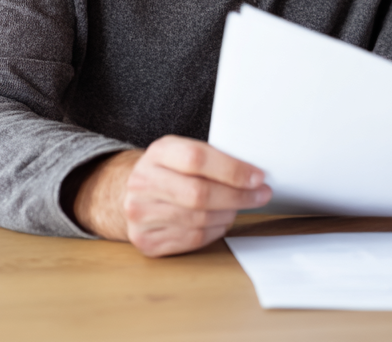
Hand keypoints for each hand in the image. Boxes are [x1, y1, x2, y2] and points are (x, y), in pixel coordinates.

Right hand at [73, 135, 271, 256]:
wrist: (131, 193)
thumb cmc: (171, 169)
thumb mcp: (185, 151)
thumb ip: (213, 157)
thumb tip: (253, 173)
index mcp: (158, 152)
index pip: (197, 159)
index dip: (232, 170)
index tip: (258, 177)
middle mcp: (143, 183)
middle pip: (199, 194)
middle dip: (237, 196)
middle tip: (261, 195)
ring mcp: (140, 214)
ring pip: (198, 219)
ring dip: (229, 214)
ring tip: (240, 206)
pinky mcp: (145, 241)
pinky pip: (191, 239)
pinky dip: (215, 230)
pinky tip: (221, 220)